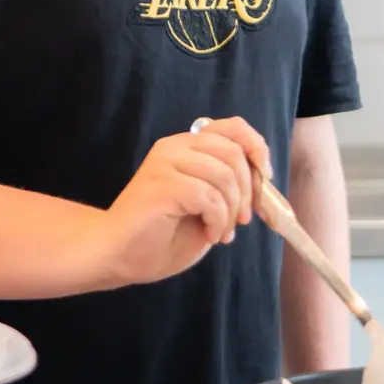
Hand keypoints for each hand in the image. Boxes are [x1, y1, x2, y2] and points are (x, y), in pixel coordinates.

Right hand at [98, 117, 268, 285]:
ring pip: (225, 176)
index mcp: (185, 146)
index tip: (264, 179)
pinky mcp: (163, 184)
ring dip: (232, 211)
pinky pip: (210, 197)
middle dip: (248, 191)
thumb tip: (263, 178)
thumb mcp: (205, 202)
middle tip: (242, 220)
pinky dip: (218, 221)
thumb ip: (226, 183)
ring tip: (221, 232)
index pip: (233, 127)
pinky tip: (210, 236)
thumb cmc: (162, 233)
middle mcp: (175, 147)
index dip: (257, 149)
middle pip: (235, 153)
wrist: (120, 255)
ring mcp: (166, 163)